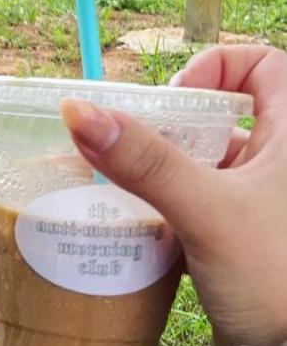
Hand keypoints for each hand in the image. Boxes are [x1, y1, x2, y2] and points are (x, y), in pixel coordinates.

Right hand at [59, 46, 286, 345]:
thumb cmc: (277, 280)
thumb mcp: (208, 212)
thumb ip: (146, 162)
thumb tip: (79, 111)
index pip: (263, 65)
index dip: (216, 66)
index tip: (173, 98)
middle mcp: (281, 166)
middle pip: (220, 116)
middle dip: (167, 126)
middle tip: (124, 146)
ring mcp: (261, 205)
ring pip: (203, 166)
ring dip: (158, 173)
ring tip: (114, 187)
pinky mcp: (241, 242)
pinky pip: (194, 208)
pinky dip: (162, 211)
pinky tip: (130, 228)